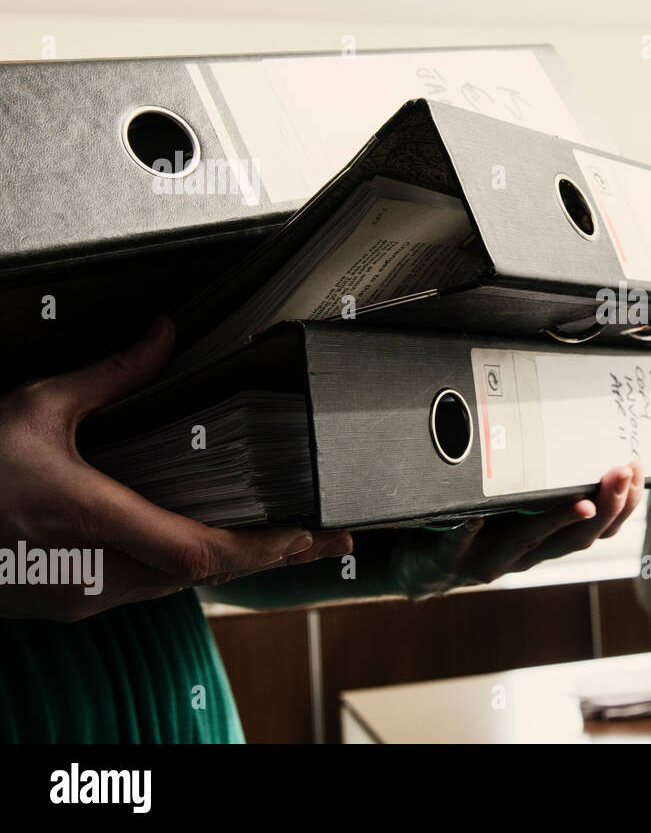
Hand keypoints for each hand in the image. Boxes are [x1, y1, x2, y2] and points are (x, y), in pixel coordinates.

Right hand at [0, 316, 346, 621]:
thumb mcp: (34, 409)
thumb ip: (109, 375)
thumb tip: (160, 336)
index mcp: (91, 522)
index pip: (201, 551)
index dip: (264, 547)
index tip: (310, 534)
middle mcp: (93, 574)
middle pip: (205, 575)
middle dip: (273, 556)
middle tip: (329, 543)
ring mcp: (81, 596)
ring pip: (180, 586)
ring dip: (238, 564)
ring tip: (290, 543)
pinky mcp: (71, 599)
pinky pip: (151, 588)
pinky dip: (194, 567)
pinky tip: (218, 547)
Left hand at [392, 462, 644, 595]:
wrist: (425, 566)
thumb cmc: (477, 527)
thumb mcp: (515, 509)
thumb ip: (544, 487)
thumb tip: (577, 440)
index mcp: (546, 543)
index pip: (596, 530)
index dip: (621, 506)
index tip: (636, 471)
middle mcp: (524, 556)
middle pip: (574, 539)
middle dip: (605, 507)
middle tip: (622, 473)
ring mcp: (488, 560)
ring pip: (529, 542)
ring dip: (558, 521)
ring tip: (583, 502)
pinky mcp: (449, 559)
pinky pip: (457, 544)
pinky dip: (468, 530)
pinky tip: (477, 514)